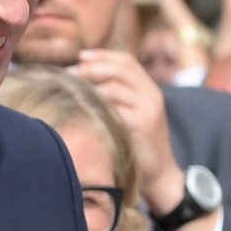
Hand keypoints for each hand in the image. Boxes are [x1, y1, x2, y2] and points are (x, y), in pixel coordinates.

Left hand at [73, 49, 179, 212]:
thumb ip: (119, 95)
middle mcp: (151, 96)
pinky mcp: (140, 127)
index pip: (127, 62)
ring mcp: (147, 111)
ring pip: (114, 88)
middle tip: (71, 73)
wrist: (160, 174)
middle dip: (93, 68)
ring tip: (72, 89)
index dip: (103, 56)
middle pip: (120, 70)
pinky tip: (81, 109)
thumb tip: (84, 76)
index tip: (80, 57)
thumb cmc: (140, 145)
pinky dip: (95, 106)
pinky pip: (113, 109)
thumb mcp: (135, 114)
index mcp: (150, 90)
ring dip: (90, 86)